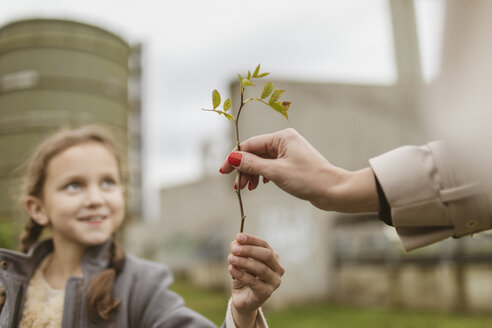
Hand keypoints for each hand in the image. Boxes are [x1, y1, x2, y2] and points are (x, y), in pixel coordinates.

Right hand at [220, 128, 378, 212]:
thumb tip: (232, 157)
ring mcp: (289, 152)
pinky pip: (270, 166)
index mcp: (282, 137)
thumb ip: (252, 164)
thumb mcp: (275, 172)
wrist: (333, 191)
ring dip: (252, 174)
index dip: (234, 158)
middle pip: (254, 153)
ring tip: (248, 189)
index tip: (223, 171)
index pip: (250, 145)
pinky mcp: (292, 163)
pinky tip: (260, 185)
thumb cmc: (308, 179)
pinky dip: (262, 175)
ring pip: (262, 161)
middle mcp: (285, 141)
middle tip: (238, 188)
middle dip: (244, 169)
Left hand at [228, 233, 283, 327]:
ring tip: (230, 258)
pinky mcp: (267, 293)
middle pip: (266, 255)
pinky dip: (241, 274)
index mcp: (273, 258)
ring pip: (261, 268)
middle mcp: (277, 269)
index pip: (264, 245)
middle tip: (234, 249)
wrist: (242, 298)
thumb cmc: (243, 277)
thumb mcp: (239, 261)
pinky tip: (231, 269)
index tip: (238, 236)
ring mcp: (274, 282)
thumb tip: (235, 243)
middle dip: (249, 250)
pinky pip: (253, 282)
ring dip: (244, 262)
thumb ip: (238, 251)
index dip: (251, 240)